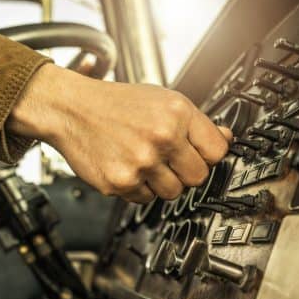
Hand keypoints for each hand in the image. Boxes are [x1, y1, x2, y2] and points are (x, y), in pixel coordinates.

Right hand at [9, 64, 232, 201]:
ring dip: (162, 182)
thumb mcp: (163, 99)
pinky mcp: (120, 182)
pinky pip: (145, 199)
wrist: (72, 108)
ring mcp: (141, 162)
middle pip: (198, 178)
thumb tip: (226, 140)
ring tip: (145, 161)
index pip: (217, 152)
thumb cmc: (117, 104)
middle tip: (169, 159)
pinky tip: (127, 166)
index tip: (200, 155)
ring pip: (173, 193)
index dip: (208, 155)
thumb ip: (196, 122)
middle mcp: (161, 137)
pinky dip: (138, 188)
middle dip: (186, 172)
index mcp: (177, 113)